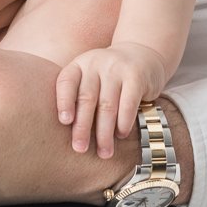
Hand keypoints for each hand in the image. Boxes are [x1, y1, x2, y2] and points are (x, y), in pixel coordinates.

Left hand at [54, 42, 169, 159]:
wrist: (142, 54)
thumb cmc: (109, 77)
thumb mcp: (90, 79)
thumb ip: (78, 99)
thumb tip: (66, 137)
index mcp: (79, 65)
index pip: (66, 82)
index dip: (64, 102)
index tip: (64, 122)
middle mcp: (96, 63)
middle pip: (86, 98)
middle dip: (82, 127)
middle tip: (80, 149)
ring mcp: (116, 68)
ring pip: (107, 105)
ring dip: (105, 133)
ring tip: (104, 152)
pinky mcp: (136, 76)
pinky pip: (128, 103)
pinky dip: (124, 122)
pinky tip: (121, 135)